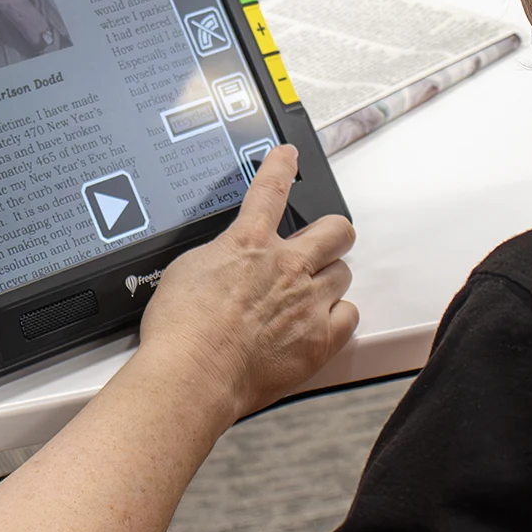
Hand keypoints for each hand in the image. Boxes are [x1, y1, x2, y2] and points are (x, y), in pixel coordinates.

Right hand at [138, 144, 356, 425]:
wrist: (193, 374)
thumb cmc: (182, 330)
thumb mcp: (186, 269)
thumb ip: (219, 255)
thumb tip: (228, 255)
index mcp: (249, 243)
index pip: (271, 190)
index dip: (282, 166)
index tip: (288, 157)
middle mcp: (287, 266)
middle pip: (336, 229)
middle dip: (332, 231)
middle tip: (321, 240)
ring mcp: (307, 303)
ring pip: (344, 273)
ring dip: (329, 278)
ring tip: (310, 292)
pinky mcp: (319, 340)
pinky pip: (349, 316)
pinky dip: (337, 316)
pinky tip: (319, 322)